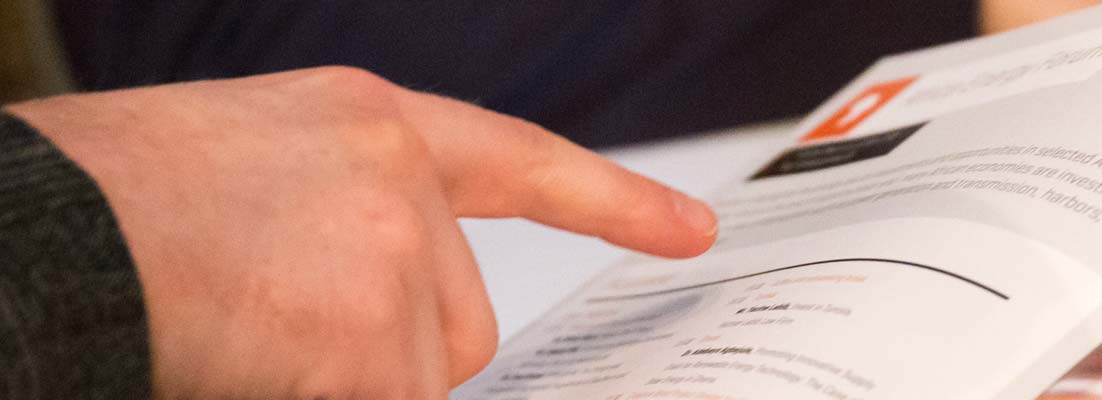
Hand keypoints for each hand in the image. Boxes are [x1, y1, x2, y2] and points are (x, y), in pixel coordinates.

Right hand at [4, 67, 717, 397]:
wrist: (35, 236)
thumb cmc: (108, 209)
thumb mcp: (248, 173)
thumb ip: (342, 222)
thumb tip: (395, 311)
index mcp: (366, 121)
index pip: (519, 161)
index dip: (610, 199)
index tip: (691, 230)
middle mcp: (398, 174)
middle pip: (457, 321)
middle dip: (388, 358)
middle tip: (273, 329)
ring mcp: (393, 252)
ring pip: (418, 381)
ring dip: (346, 386)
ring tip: (239, 338)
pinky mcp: (372, 336)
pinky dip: (322, 398)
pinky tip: (249, 367)